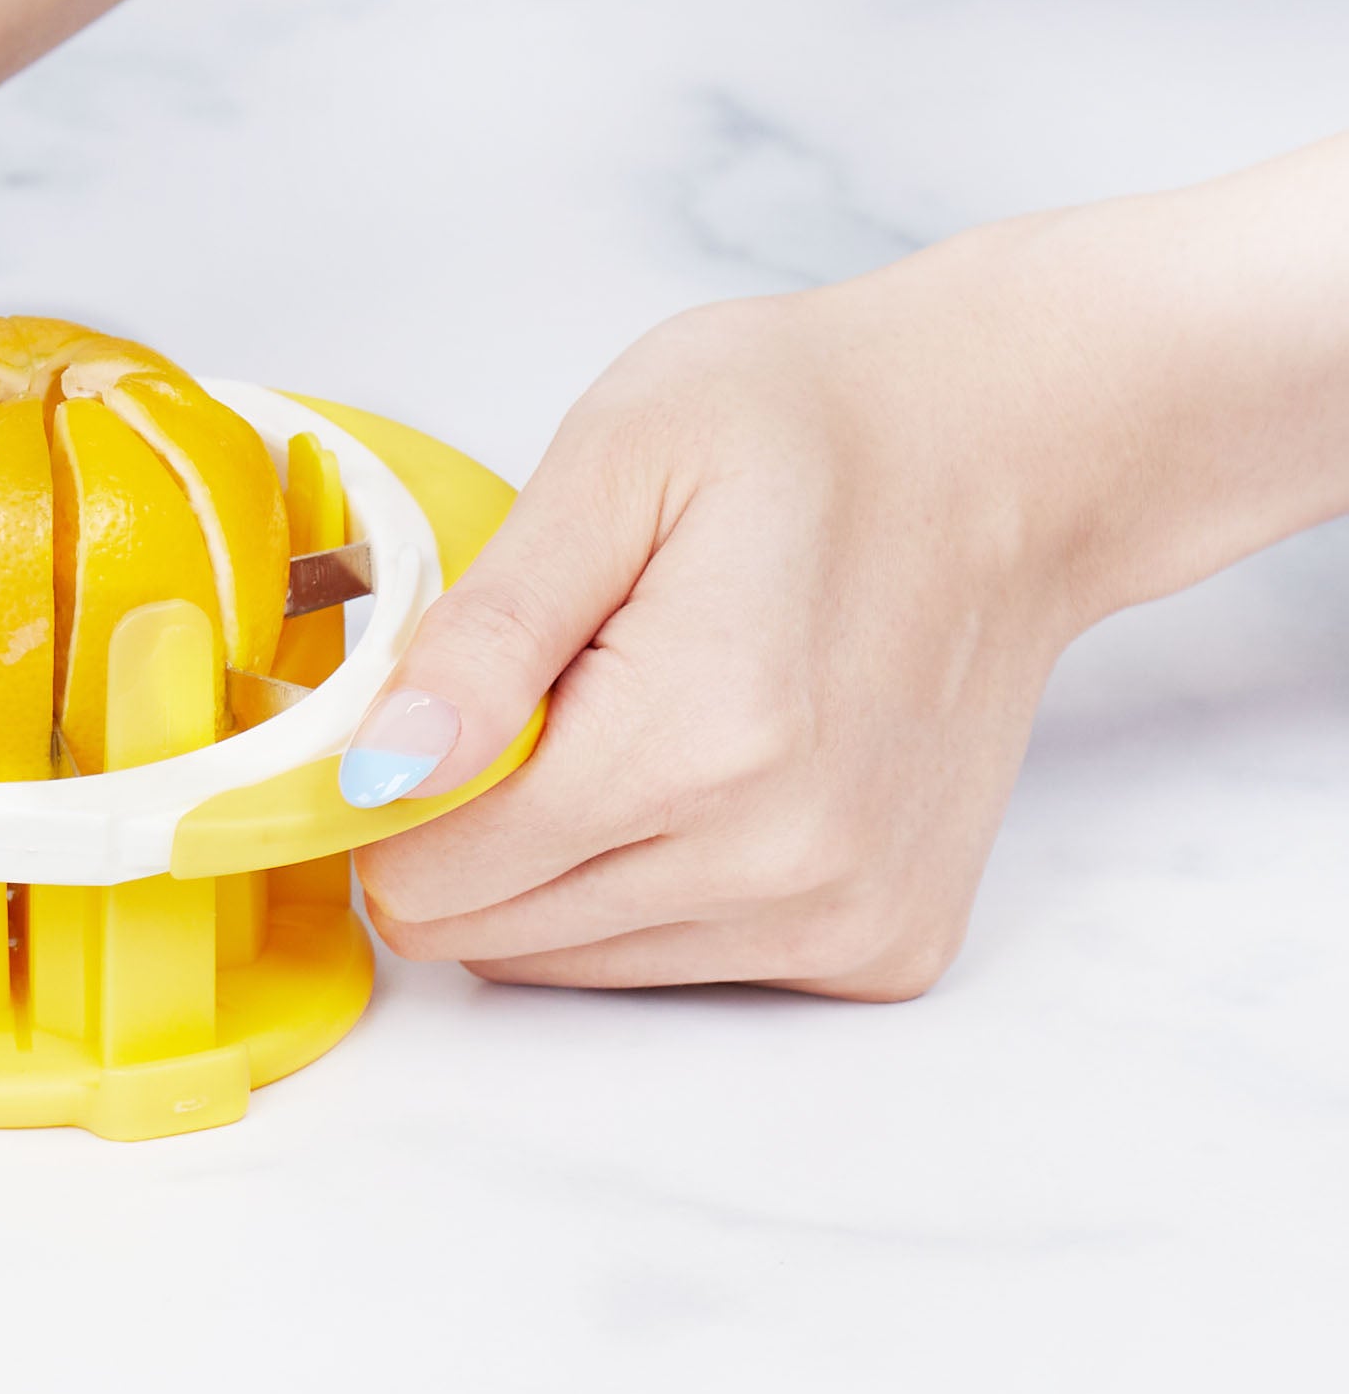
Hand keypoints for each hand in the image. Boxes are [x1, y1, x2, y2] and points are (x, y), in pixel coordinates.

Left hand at [348, 248, 1102, 996]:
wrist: (1012, 452)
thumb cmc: (811, 428)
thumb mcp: (616, 463)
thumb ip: (487, 635)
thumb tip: (379, 770)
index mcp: (699, 744)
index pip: (432, 876)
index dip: (395, 789)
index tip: (433, 705)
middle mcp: (782, 865)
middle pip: (492, 934)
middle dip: (477, 823)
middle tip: (554, 690)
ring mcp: (844, 922)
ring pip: (576, 963)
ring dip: (565, 859)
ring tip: (648, 715)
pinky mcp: (882, 949)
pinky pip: (682, 965)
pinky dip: (659, 882)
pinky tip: (721, 766)